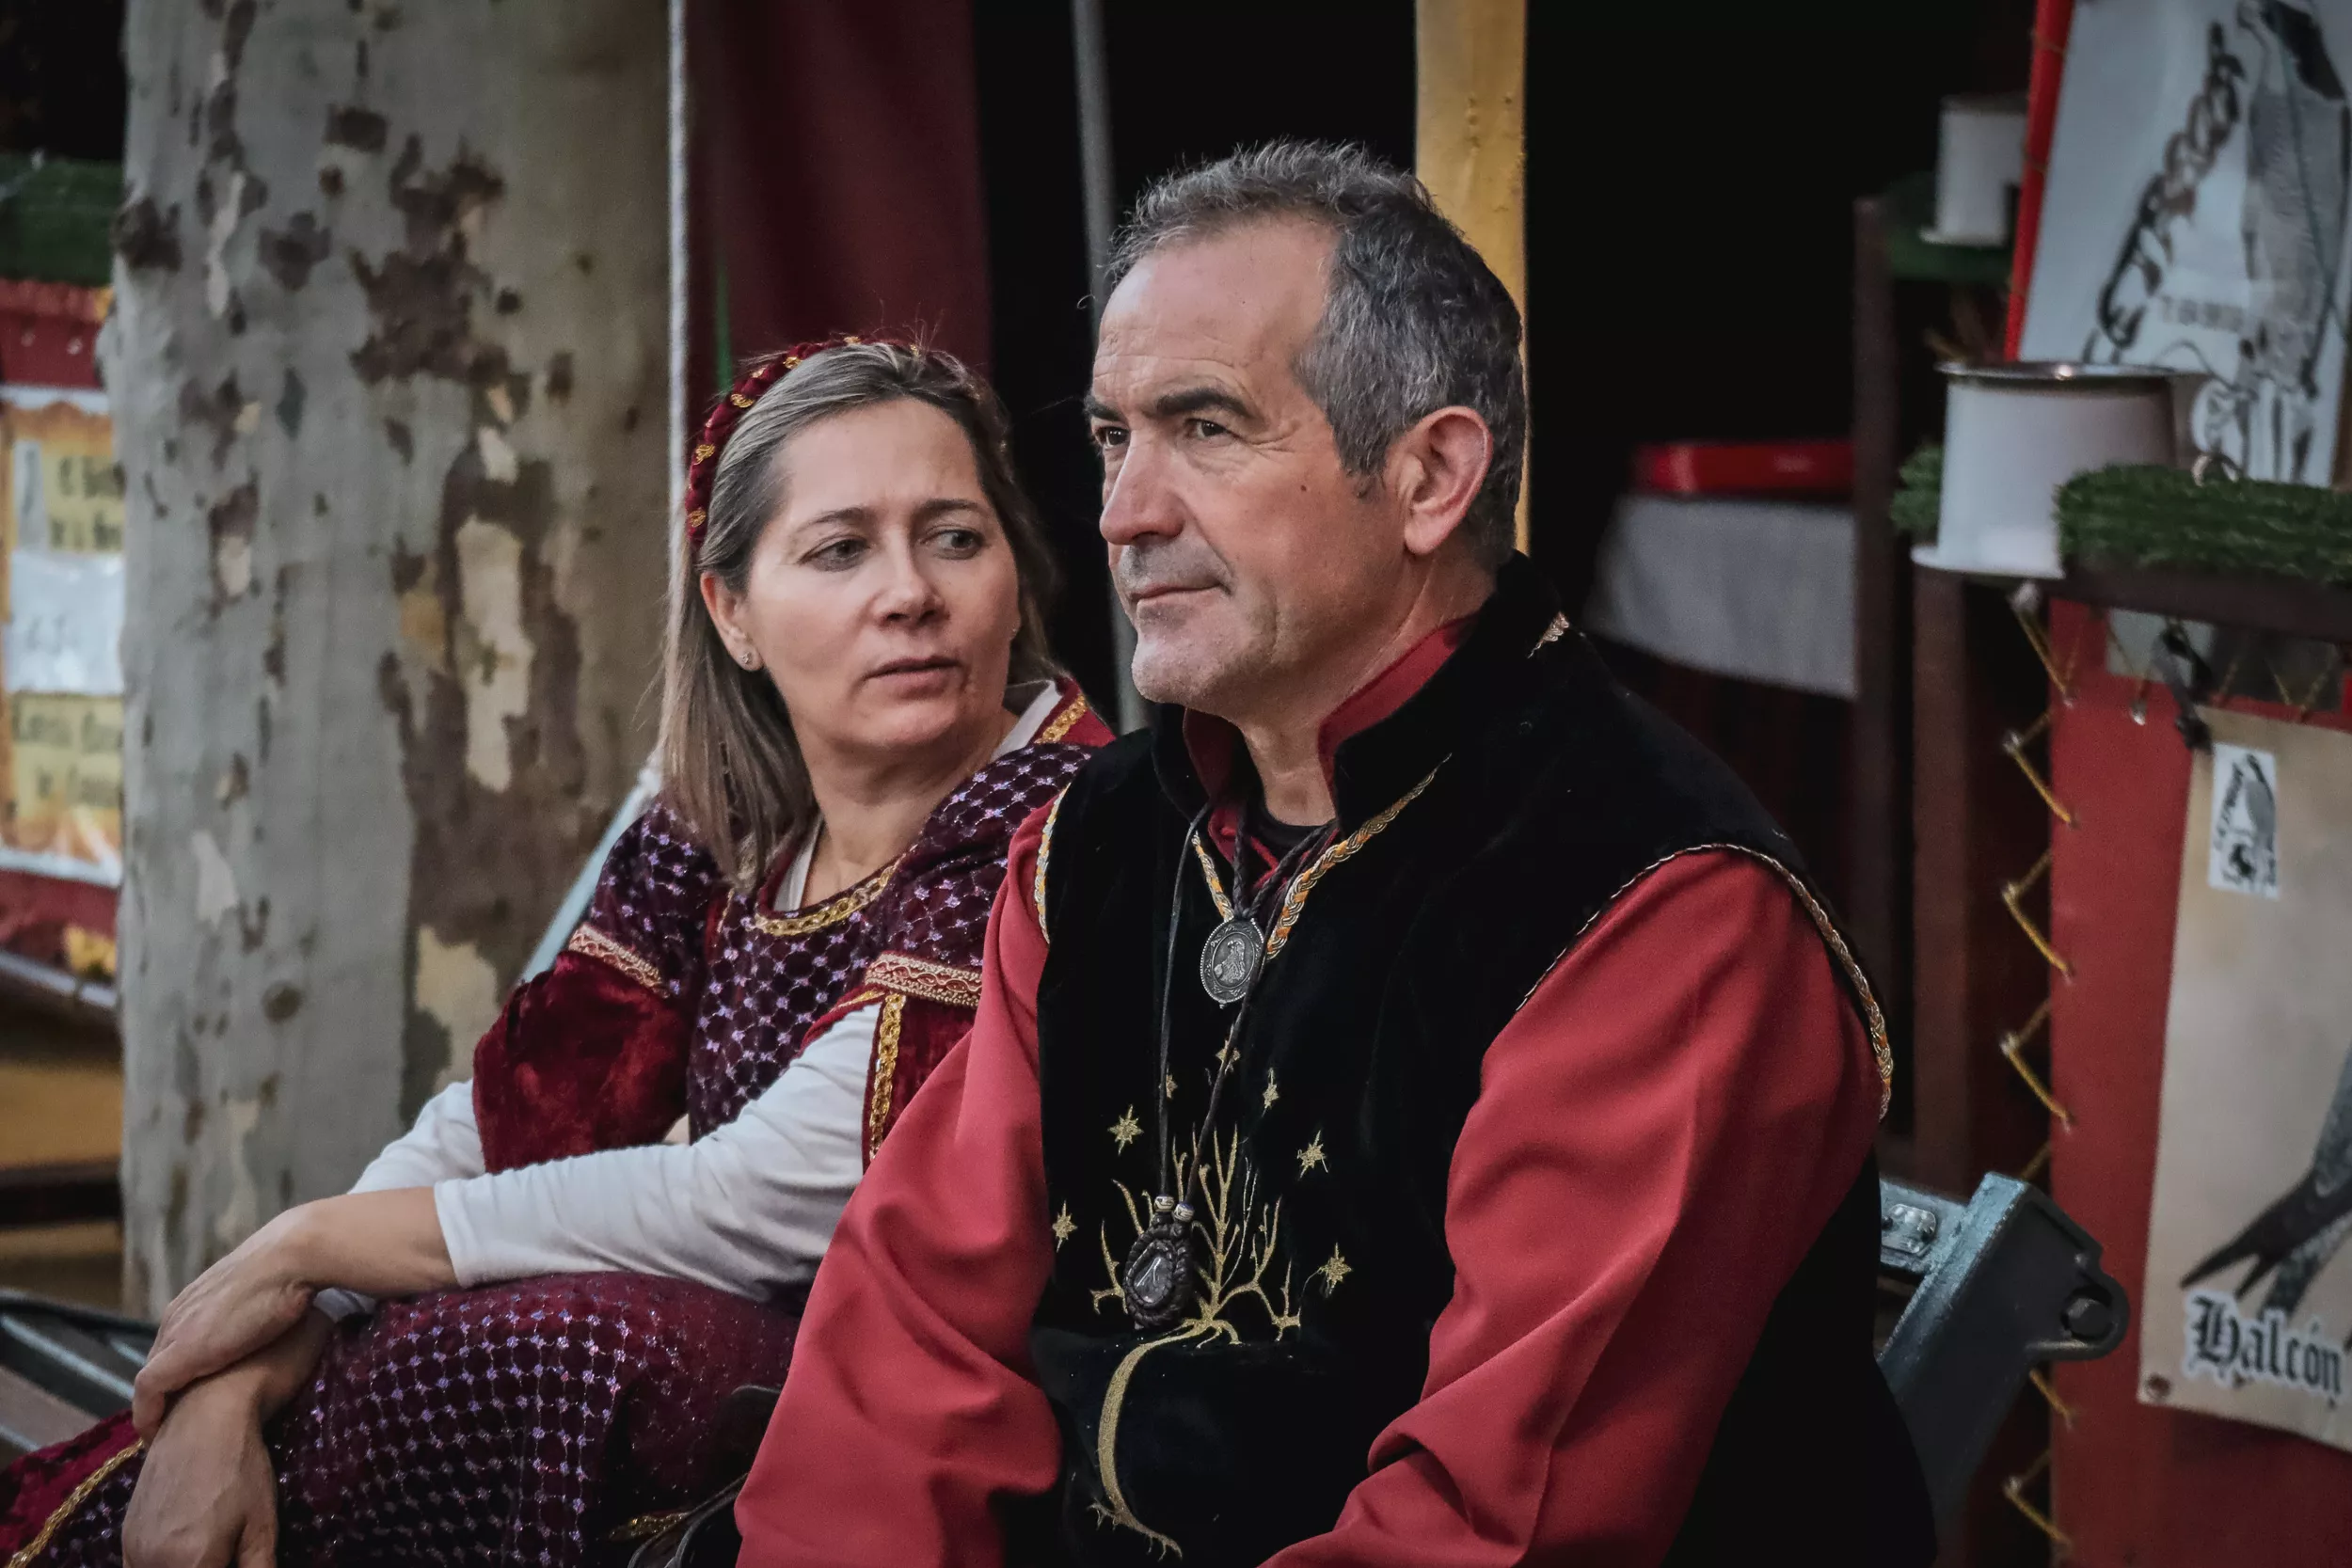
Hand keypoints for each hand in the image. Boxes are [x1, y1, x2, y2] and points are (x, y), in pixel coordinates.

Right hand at [121, 1369, 277, 1567]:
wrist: (204, 1418)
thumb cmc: (241, 1469)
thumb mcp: (261, 1525)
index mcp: (188, 1564)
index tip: (233, 1560)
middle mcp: (150, 1561)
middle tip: (224, 1555)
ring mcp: (132, 1547)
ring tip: (208, 1553)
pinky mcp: (125, 1533)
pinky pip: (135, 1566)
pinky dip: (158, 1567)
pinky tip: (185, 1553)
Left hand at [132, 1208, 315, 1434]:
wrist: (291, 1259)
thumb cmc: (295, 1274)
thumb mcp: (274, 1297)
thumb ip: (265, 1311)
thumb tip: (293, 1324)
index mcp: (197, 1299)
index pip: (177, 1341)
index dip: (184, 1371)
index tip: (197, 1395)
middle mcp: (177, 1316)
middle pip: (158, 1361)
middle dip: (165, 1393)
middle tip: (180, 1421)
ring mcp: (174, 1335)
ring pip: (149, 1380)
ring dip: (155, 1408)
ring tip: (167, 1435)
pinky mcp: (177, 1356)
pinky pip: (148, 1395)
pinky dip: (149, 1416)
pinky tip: (157, 1437)